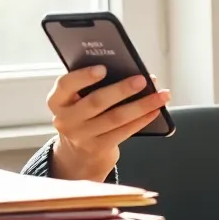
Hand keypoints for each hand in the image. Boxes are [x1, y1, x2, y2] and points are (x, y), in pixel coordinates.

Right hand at [46, 66, 170, 181]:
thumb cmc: (84, 114)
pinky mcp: (98, 148)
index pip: (65, 85)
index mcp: (57, 100)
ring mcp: (81, 136)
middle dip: (122, 90)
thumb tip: (128, 70)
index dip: (83, 76)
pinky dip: (142, 119)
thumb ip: (92, 85)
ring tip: (161, 95)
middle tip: (142, 80)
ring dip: (142, 105)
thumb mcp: (78, 99)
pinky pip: (124, 132)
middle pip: (96, 102)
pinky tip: (155, 110)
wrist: (78, 152)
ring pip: (115, 118)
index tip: (103, 68)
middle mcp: (66, 119)